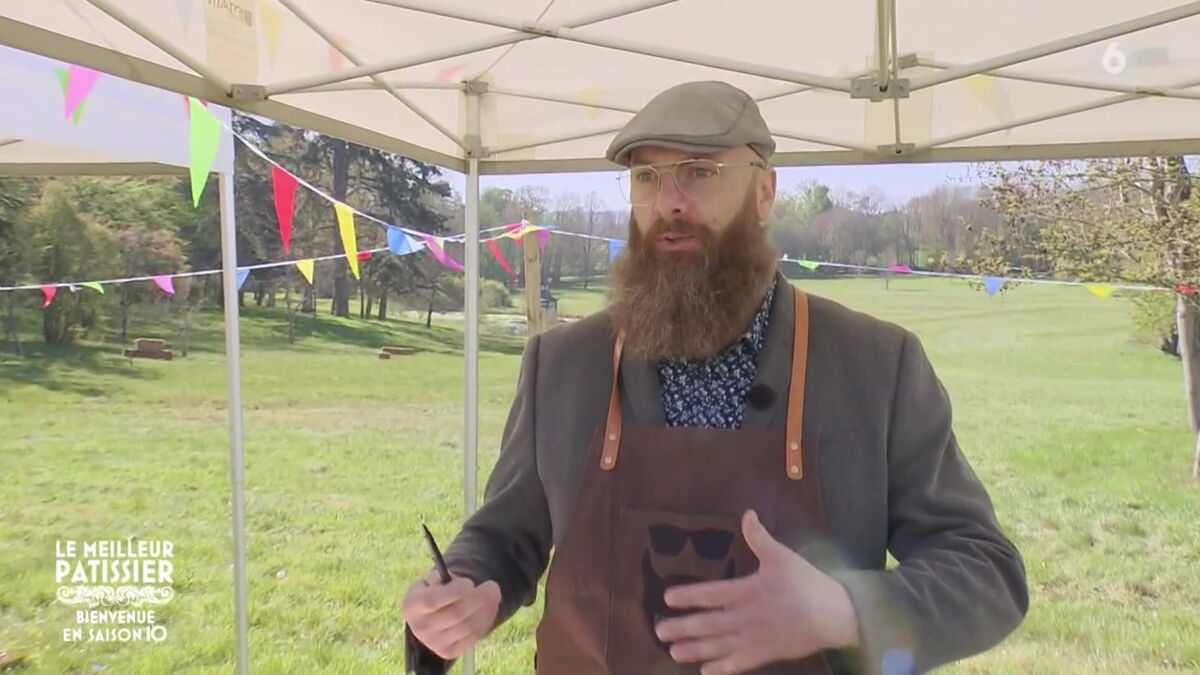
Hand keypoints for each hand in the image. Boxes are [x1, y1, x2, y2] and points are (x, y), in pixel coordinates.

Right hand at [401, 570, 500, 659]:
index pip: (433, 600)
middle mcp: (419, 627)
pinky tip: (488, 609)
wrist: (430, 616)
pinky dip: (485, 622)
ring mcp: (433, 643)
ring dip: (487, 609)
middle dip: (479, 598)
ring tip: (493, 595)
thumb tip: (468, 585)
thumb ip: (446, 578)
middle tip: (493, 586)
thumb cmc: (435, 591)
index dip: (455, 590)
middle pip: (455, 614)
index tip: (469, 583)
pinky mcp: (447, 652)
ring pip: (467, 627)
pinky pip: (472, 637)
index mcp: (412, 606)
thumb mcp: (434, 579)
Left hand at [653, 510, 858, 674]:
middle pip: (709, 624)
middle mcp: (746, 617)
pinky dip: (722, 668)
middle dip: (683, 627)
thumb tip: (747, 514)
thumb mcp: (782, 555)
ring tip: (674, 652)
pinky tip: (706, 671)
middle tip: (659, 631)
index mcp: (748, 591)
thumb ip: (759, 537)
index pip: (712, 594)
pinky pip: (739, 663)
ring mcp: (755, 638)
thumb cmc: (807, 583)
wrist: (834, 615)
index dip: (689, 596)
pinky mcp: (766, 654)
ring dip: (695, 649)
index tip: (668, 598)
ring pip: (719, 645)